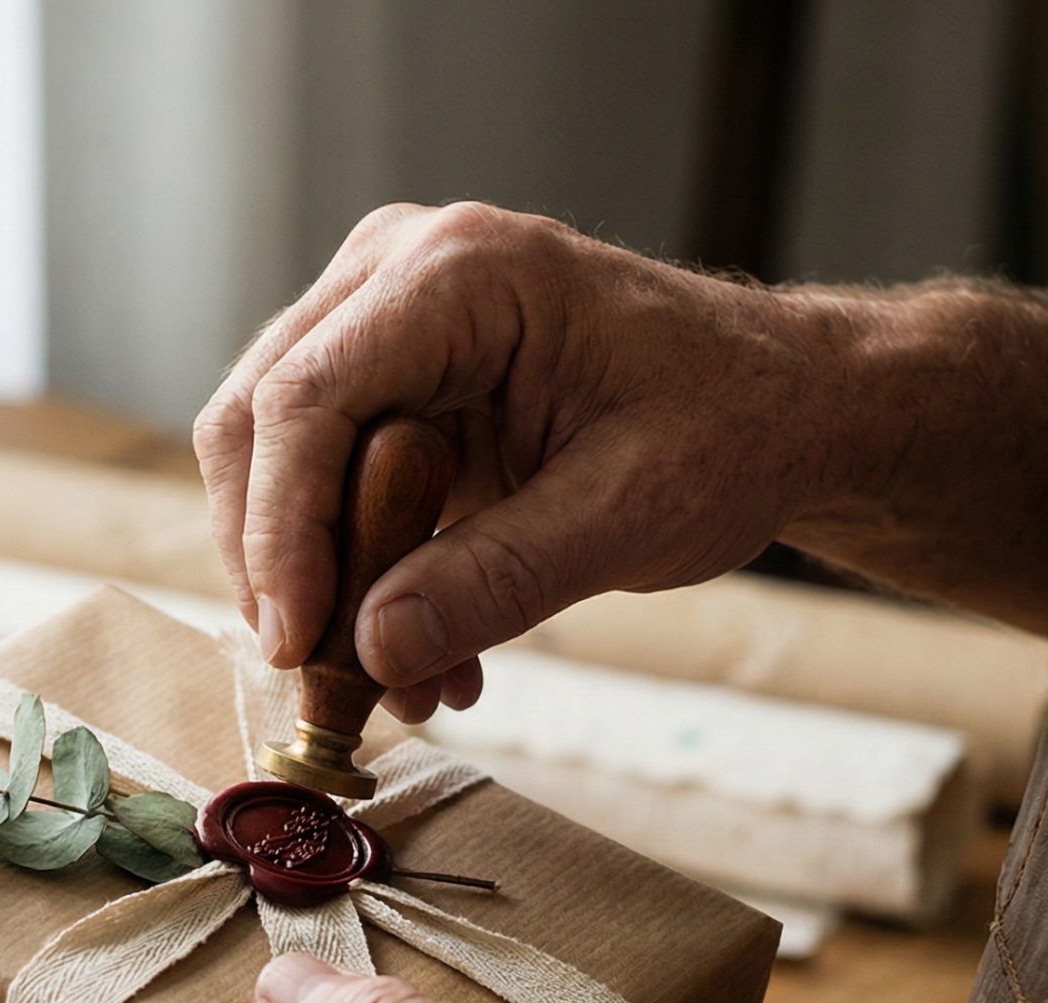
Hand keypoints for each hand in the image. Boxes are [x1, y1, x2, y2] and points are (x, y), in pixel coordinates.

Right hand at [195, 201, 864, 720]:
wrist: (786, 403)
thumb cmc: (732, 426)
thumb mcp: (633, 512)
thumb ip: (500, 578)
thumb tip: (374, 650)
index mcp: (463, 272)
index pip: (308, 395)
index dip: (281, 529)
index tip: (297, 643)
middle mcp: (400, 272)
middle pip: (262, 419)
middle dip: (280, 563)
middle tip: (325, 681)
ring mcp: (384, 321)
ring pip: (272, 457)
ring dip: (316, 583)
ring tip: (396, 686)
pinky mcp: (390, 384)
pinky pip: (324, 483)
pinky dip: (354, 576)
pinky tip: (422, 657)